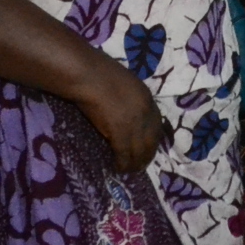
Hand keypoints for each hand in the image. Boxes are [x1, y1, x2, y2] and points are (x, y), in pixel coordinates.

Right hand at [74, 58, 165, 172]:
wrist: (87, 74)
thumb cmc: (98, 73)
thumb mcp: (124, 84)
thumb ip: (129, 99)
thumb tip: (125, 112)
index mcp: (147, 97)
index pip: (156, 124)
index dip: (153, 138)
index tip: (149, 147)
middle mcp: (146, 111)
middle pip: (152, 140)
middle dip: (147, 155)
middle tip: (141, 165)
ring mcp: (134, 122)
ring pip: (139, 150)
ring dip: (135, 163)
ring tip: (129, 170)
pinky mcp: (120, 131)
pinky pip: (124, 153)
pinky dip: (122, 163)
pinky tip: (118, 168)